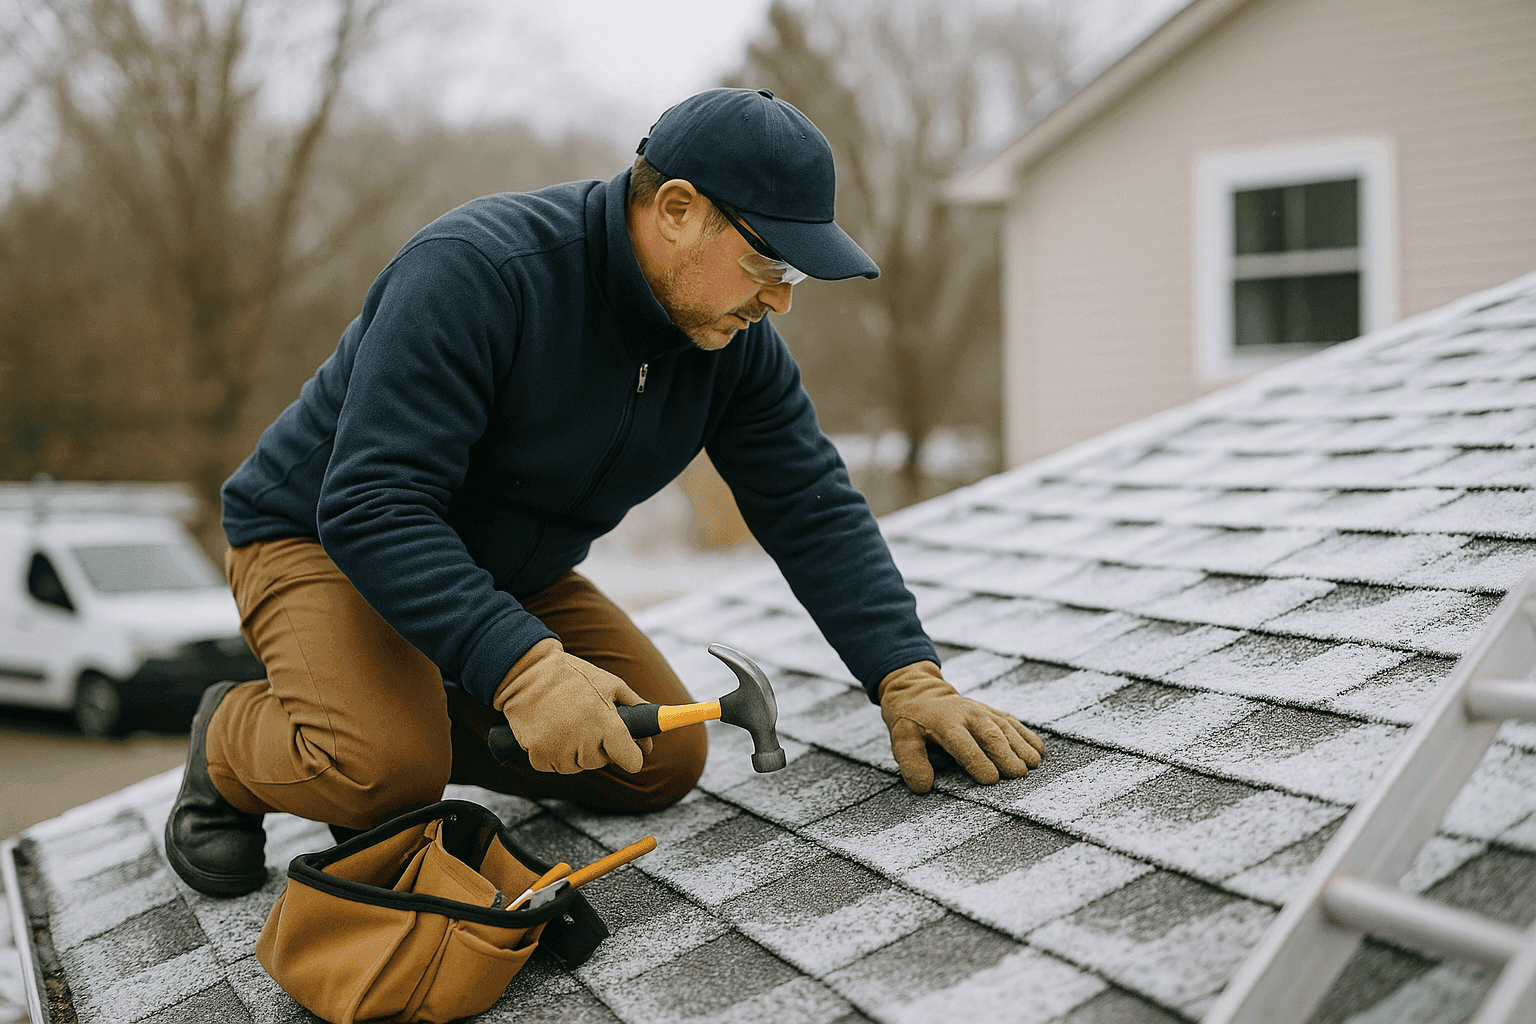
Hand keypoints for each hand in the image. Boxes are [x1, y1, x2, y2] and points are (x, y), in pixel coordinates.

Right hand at [493, 638, 652, 773]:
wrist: (528, 671)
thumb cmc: (574, 676)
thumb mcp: (611, 684)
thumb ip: (636, 708)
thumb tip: (650, 737)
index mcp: (606, 723)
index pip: (631, 760)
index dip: (632, 756)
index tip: (629, 751)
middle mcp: (584, 740)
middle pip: (601, 763)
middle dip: (599, 748)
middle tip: (589, 723)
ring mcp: (559, 749)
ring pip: (576, 767)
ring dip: (575, 753)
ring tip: (568, 723)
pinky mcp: (537, 754)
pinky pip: (552, 766)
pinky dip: (552, 754)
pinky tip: (551, 731)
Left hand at [879, 661, 1044, 792]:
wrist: (919, 690)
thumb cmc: (911, 721)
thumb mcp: (902, 739)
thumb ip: (911, 762)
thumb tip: (924, 786)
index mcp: (945, 723)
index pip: (962, 744)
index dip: (977, 761)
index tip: (990, 780)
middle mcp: (967, 715)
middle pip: (990, 735)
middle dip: (1006, 754)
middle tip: (1020, 775)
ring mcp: (982, 711)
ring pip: (1005, 728)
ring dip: (1021, 745)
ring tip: (1034, 764)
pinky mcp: (991, 712)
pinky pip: (1012, 722)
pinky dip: (1026, 735)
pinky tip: (1039, 749)